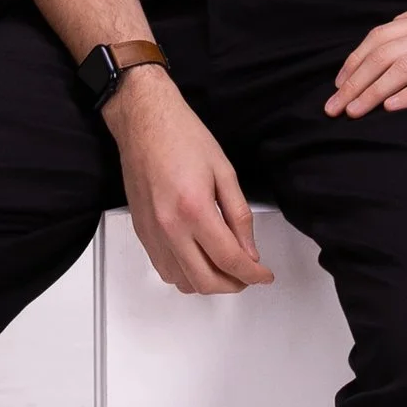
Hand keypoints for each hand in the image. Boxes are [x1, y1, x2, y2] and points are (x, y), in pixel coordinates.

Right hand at [109, 70, 274, 294]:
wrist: (144, 121)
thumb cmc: (181, 136)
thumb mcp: (224, 171)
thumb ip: (239, 216)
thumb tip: (249, 250)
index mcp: (194, 209)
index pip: (230, 259)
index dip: (254, 274)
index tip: (265, 275)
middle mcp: (169, 227)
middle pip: (206, 281)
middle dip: (234, 284)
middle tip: (249, 274)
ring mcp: (152, 233)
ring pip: (183, 282)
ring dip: (209, 283)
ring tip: (225, 268)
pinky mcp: (142, 232)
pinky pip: (164, 270)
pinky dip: (185, 275)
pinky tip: (199, 260)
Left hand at [325, 2, 406, 115]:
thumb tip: (389, 56)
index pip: (379, 37)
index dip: (354, 61)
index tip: (338, 85)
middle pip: (382, 53)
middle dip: (353, 81)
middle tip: (334, 107)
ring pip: (399, 68)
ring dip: (372, 91)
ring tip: (353, 112)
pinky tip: (391, 108)